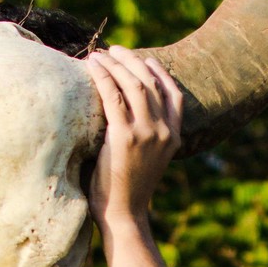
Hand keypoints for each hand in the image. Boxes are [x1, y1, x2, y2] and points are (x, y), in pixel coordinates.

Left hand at [86, 47, 182, 234]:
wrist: (124, 216)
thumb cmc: (127, 191)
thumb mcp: (148, 161)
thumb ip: (145, 136)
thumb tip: (125, 112)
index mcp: (174, 138)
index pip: (175, 95)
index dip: (160, 73)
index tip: (144, 60)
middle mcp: (164, 132)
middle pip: (151, 82)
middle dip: (132, 61)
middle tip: (114, 50)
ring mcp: (146, 133)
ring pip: (133, 84)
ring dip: (116, 64)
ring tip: (100, 55)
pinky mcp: (124, 137)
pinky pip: (113, 96)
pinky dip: (103, 76)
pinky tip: (92, 66)